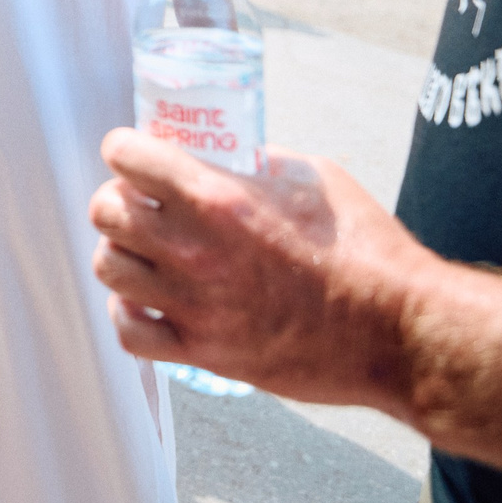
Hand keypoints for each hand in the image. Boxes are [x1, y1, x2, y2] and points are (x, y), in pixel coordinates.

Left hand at [87, 127, 437, 414]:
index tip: (133, 155)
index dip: (125, 150)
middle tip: (143, 203)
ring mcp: (195, 306)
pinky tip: (151, 301)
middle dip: (119, 198)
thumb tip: (225, 157)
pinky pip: (130, 332)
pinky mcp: (205, 352)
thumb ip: (255, 164)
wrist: (396, 331)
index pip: (126, 158)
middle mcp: (195, 251)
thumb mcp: (311, 177)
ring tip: (148, 251)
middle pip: (106, 212)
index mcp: (218, 199)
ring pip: (109, 268)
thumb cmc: (365, 250)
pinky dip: (130, 314)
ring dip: (124, 253)